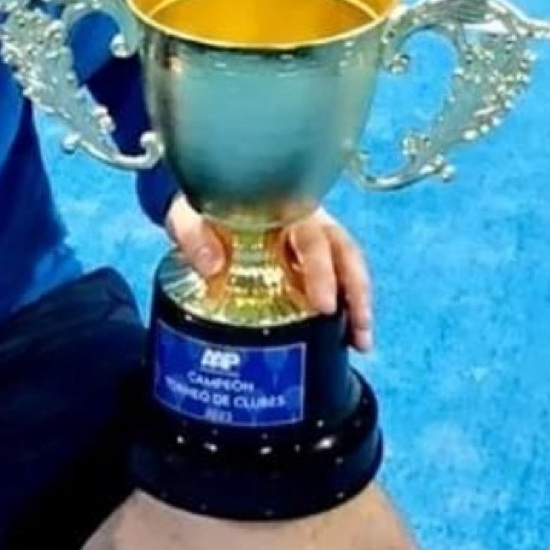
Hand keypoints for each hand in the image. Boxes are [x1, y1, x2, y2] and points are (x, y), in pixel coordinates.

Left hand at [165, 195, 375, 353]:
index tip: (323, 304)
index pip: (311, 235)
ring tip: (361, 341)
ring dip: (358, 302)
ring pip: (347, 265)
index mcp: (279, 208)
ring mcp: (308, 243)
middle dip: (354, 290)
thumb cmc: (197, 212)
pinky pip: (335, 282)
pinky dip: (346, 309)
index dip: (321, 268)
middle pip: (342, 251)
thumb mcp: (188, 218)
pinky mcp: (306, 263)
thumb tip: (212, 265)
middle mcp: (303, 222)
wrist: (196, 213)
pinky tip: (350, 338)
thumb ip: (196, 236)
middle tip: (356, 329)